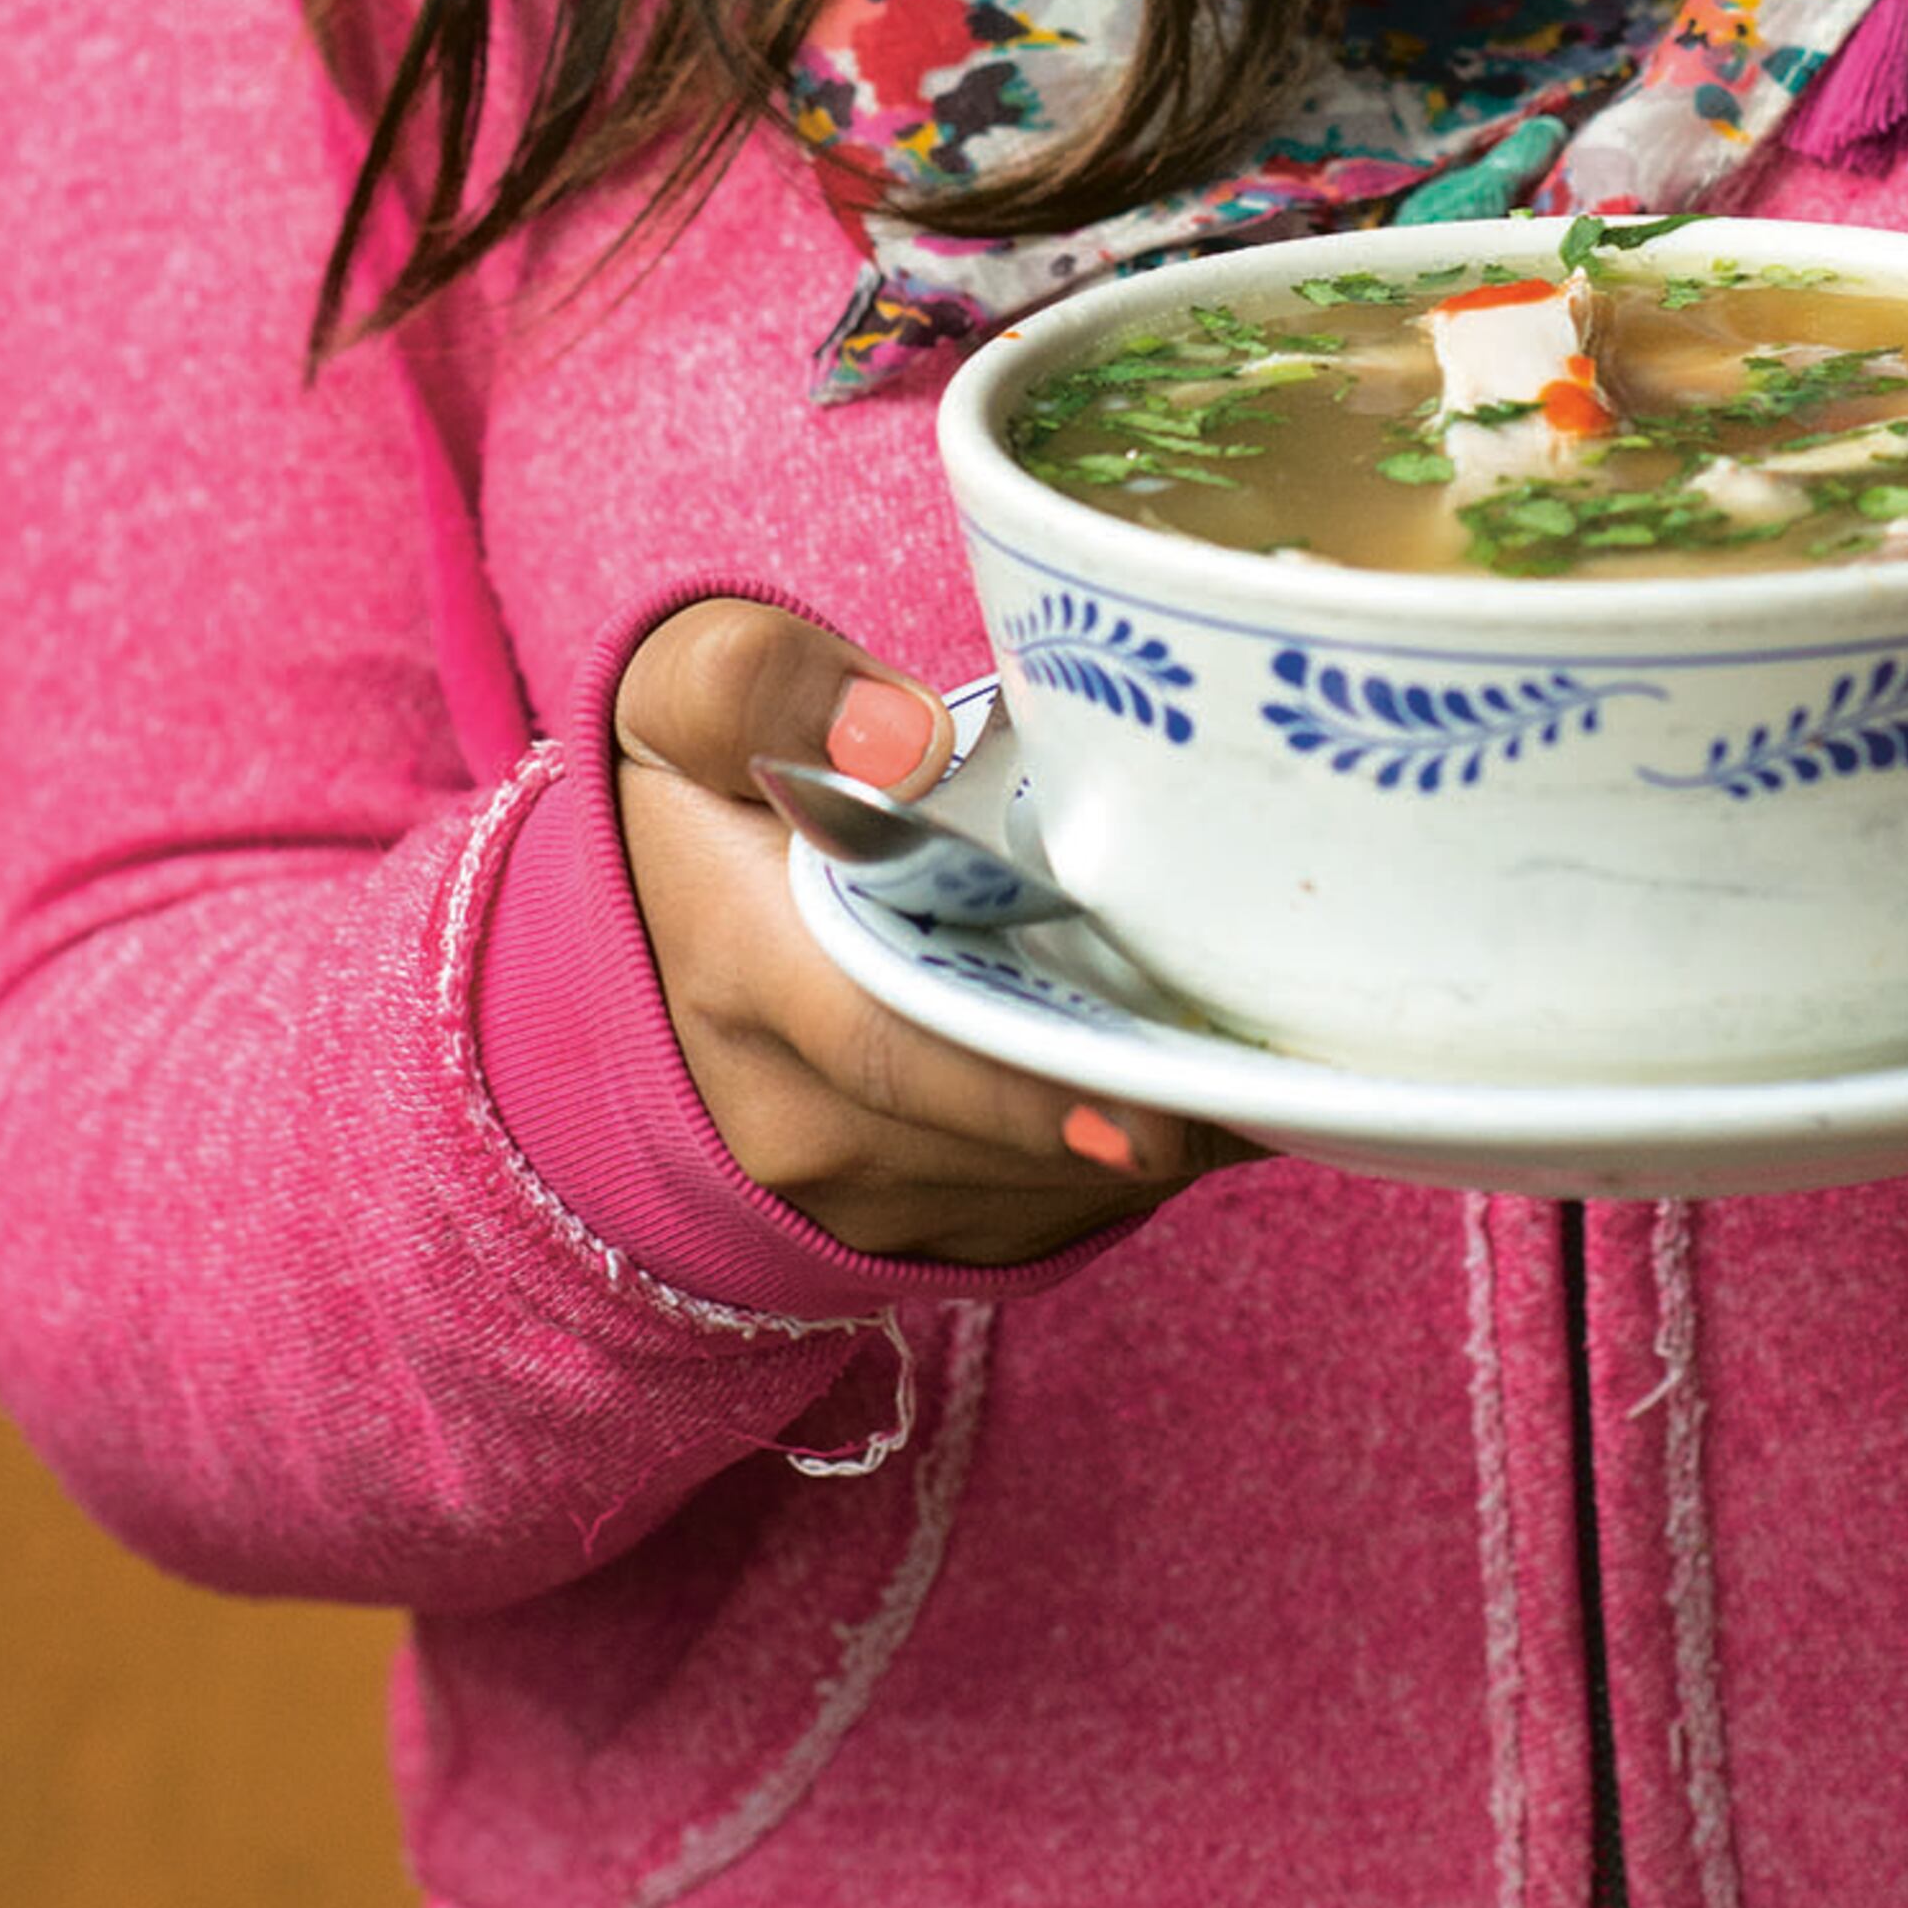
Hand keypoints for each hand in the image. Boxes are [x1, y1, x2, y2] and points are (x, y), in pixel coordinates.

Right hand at [611, 599, 1245, 1264]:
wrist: (635, 916)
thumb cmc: (699, 780)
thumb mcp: (691, 685)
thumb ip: (767, 685)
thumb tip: (900, 743)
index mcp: (743, 969)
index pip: (895, 1052)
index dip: (1035, 1090)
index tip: (1164, 1105)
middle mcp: (788, 1116)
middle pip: (998, 1137)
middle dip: (1145, 1102)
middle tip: (1271, 1052)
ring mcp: (844, 1190)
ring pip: (1039, 1190)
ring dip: (1150, 1129)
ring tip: (1245, 1042)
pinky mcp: (900, 1222)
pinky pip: (1043, 1217)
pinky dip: (1125, 1158)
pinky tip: (1183, 1072)